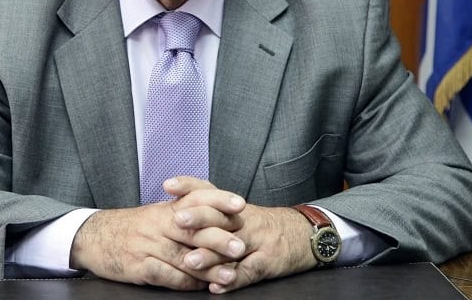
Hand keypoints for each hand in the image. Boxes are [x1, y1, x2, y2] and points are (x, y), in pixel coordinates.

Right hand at [69, 179, 247, 290]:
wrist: (93, 237)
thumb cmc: (132, 227)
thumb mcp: (157, 214)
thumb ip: (184, 213)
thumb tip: (219, 217)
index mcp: (165, 209)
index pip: (195, 197)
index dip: (218, 199)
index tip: (240, 204)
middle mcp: (158, 224)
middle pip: (193, 228)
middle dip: (219, 238)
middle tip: (240, 247)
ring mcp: (148, 245)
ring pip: (183, 255)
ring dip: (208, 268)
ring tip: (229, 275)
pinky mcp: (139, 266)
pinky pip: (166, 275)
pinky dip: (185, 282)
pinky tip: (200, 287)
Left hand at [166, 178, 317, 293]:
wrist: (303, 234)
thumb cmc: (263, 226)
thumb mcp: (239, 212)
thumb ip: (212, 210)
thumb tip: (175, 207)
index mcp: (234, 207)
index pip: (209, 191)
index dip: (189, 186)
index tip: (168, 185)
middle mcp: (244, 220)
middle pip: (219, 215)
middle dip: (197, 217)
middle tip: (177, 219)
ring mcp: (256, 241)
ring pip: (232, 246)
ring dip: (210, 255)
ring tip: (191, 261)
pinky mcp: (267, 263)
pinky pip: (249, 272)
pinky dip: (232, 281)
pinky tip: (217, 287)